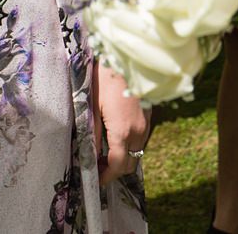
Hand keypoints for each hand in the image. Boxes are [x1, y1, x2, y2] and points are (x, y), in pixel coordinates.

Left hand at [92, 62, 150, 183]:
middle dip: (114, 171)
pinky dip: (129, 146)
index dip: (106, 176)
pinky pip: (140, 140)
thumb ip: (92, 134)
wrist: (127, 57)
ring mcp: (146, 124)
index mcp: (123, 130)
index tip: (95, 180)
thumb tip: (89, 156)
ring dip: (122, 158)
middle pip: (130, 163)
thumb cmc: (105, 78)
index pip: (117, 165)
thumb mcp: (92, 105)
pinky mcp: (148, 117)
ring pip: (137, 153)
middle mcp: (139, 131)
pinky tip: (115, 139)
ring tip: (103, 154)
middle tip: (97, 168)